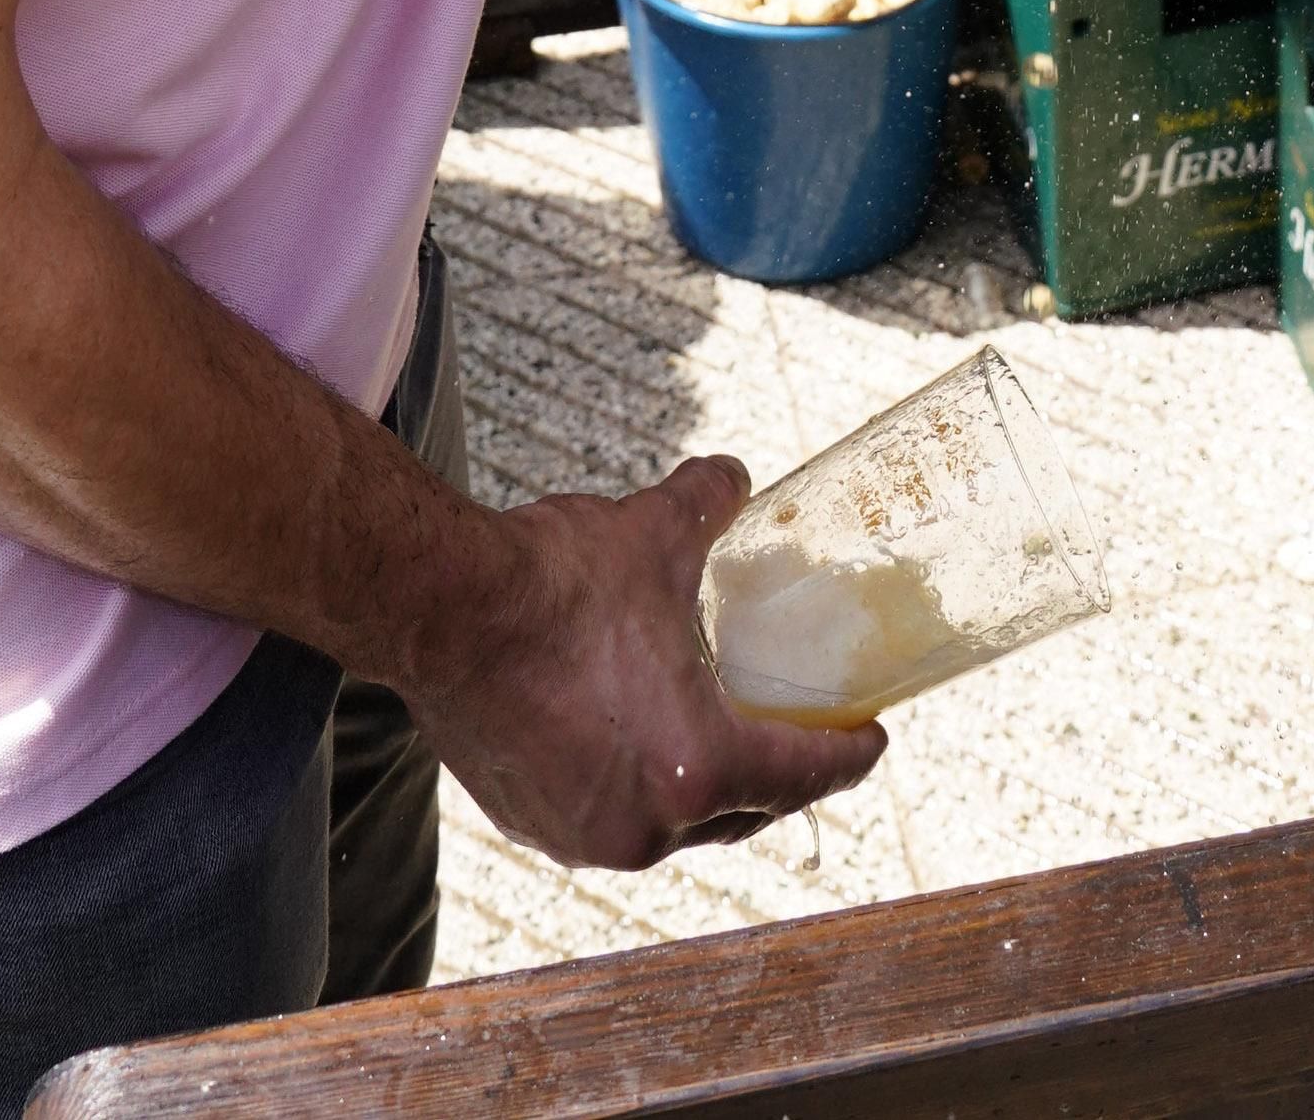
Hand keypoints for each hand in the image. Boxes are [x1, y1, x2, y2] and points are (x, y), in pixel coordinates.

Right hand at [407, 458, 877, 868]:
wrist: (442, 609)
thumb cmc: (555, 584)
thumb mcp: (655, 533)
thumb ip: (708, 504)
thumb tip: (732, 479)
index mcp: (697, 769)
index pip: (800, 775)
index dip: (846, 756)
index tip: (871, 741)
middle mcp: (646, 825)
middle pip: (740, 813)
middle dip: (775, 777)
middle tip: (797, 734)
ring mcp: (582, 833)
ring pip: (671, 824)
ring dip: (698, 785)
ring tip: (712, 736)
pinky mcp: (531, 822)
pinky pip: (606, 814)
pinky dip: (632, 785)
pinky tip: (631, 742)